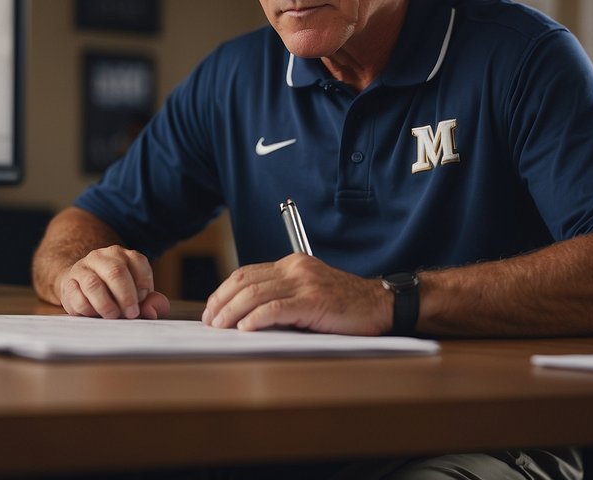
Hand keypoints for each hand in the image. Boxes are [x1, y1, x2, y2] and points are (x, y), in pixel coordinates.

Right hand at [57, 245, 170, 319]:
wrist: (80, 288)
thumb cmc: (114, 294)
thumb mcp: (136, 295)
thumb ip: (151, 302)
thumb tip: (153, 311)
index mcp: (122, 254)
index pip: (138, 262)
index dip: (143, 284)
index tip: (142, 300)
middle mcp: (101, 257)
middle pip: (116, 272)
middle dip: (126, 296)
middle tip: (132, 314)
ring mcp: (82, 269)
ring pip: (94, 284)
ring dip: (107, 305)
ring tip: (113, 316)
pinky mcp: (68, 284)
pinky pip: (77, 297)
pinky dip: (88, 310)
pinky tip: (94, 314)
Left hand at [201, 253, 388, 334]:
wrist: (381, 305)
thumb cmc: (346, 305)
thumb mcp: (309, 292)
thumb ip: (283, 296)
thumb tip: (245, 316)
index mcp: (292, 264)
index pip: (246, 273)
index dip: (223, 291)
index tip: (212, 309)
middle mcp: (295, 269)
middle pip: (245, 281)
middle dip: (221, 302)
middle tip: (210, 321)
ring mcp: (305, 283)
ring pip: (255, 294)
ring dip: (232, 312)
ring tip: (220, 326)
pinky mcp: (314, 301)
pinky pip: (276, 308)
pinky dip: (255, 318)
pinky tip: (245, 328)